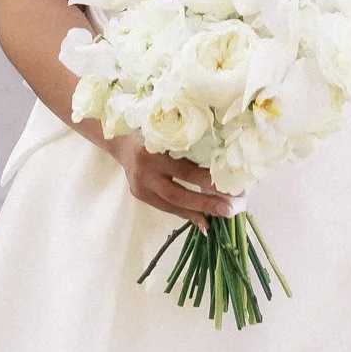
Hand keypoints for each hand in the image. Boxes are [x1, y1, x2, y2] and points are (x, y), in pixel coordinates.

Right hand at [110, 133, 238, 221]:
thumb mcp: (169, 135)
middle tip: (229, 210)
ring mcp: (140, 185)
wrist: (120, 142)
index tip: (230, 188)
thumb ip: (188, 149)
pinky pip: (165, 206)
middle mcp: (145, 170)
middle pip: (177, 193)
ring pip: (171, 204)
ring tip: (217, 218)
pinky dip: (184, 212)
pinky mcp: (139, 194)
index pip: (185, 170)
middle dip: (205, 203)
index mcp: (154, 150)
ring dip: (196, 212)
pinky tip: (201, 218)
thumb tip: (219, 169)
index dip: (207, 181)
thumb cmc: (152, 133)